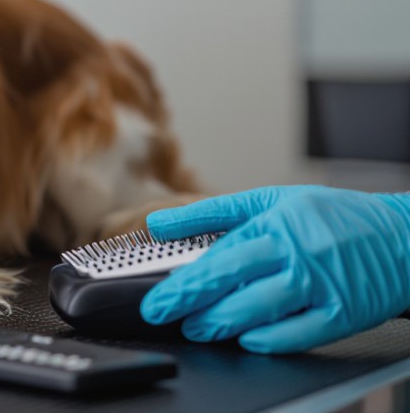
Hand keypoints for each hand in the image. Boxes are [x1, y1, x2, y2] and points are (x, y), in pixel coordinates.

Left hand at [141, 186, 409, 353]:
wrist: (401, 236)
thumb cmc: (332, 216)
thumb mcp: (269, 200)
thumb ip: (210, 214)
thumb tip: (158, 224)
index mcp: (275, 225)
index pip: (217, 257)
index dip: (182, 283)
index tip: (155, 300)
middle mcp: (296, 256)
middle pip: (234, 284)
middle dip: (191, 304)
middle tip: (163, 315)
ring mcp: (321, 287)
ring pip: (262, 311)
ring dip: (223, 324)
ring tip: (198, 328)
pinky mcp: (343, 314)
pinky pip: (300, 334)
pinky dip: (270, 340)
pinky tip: (247, 340)